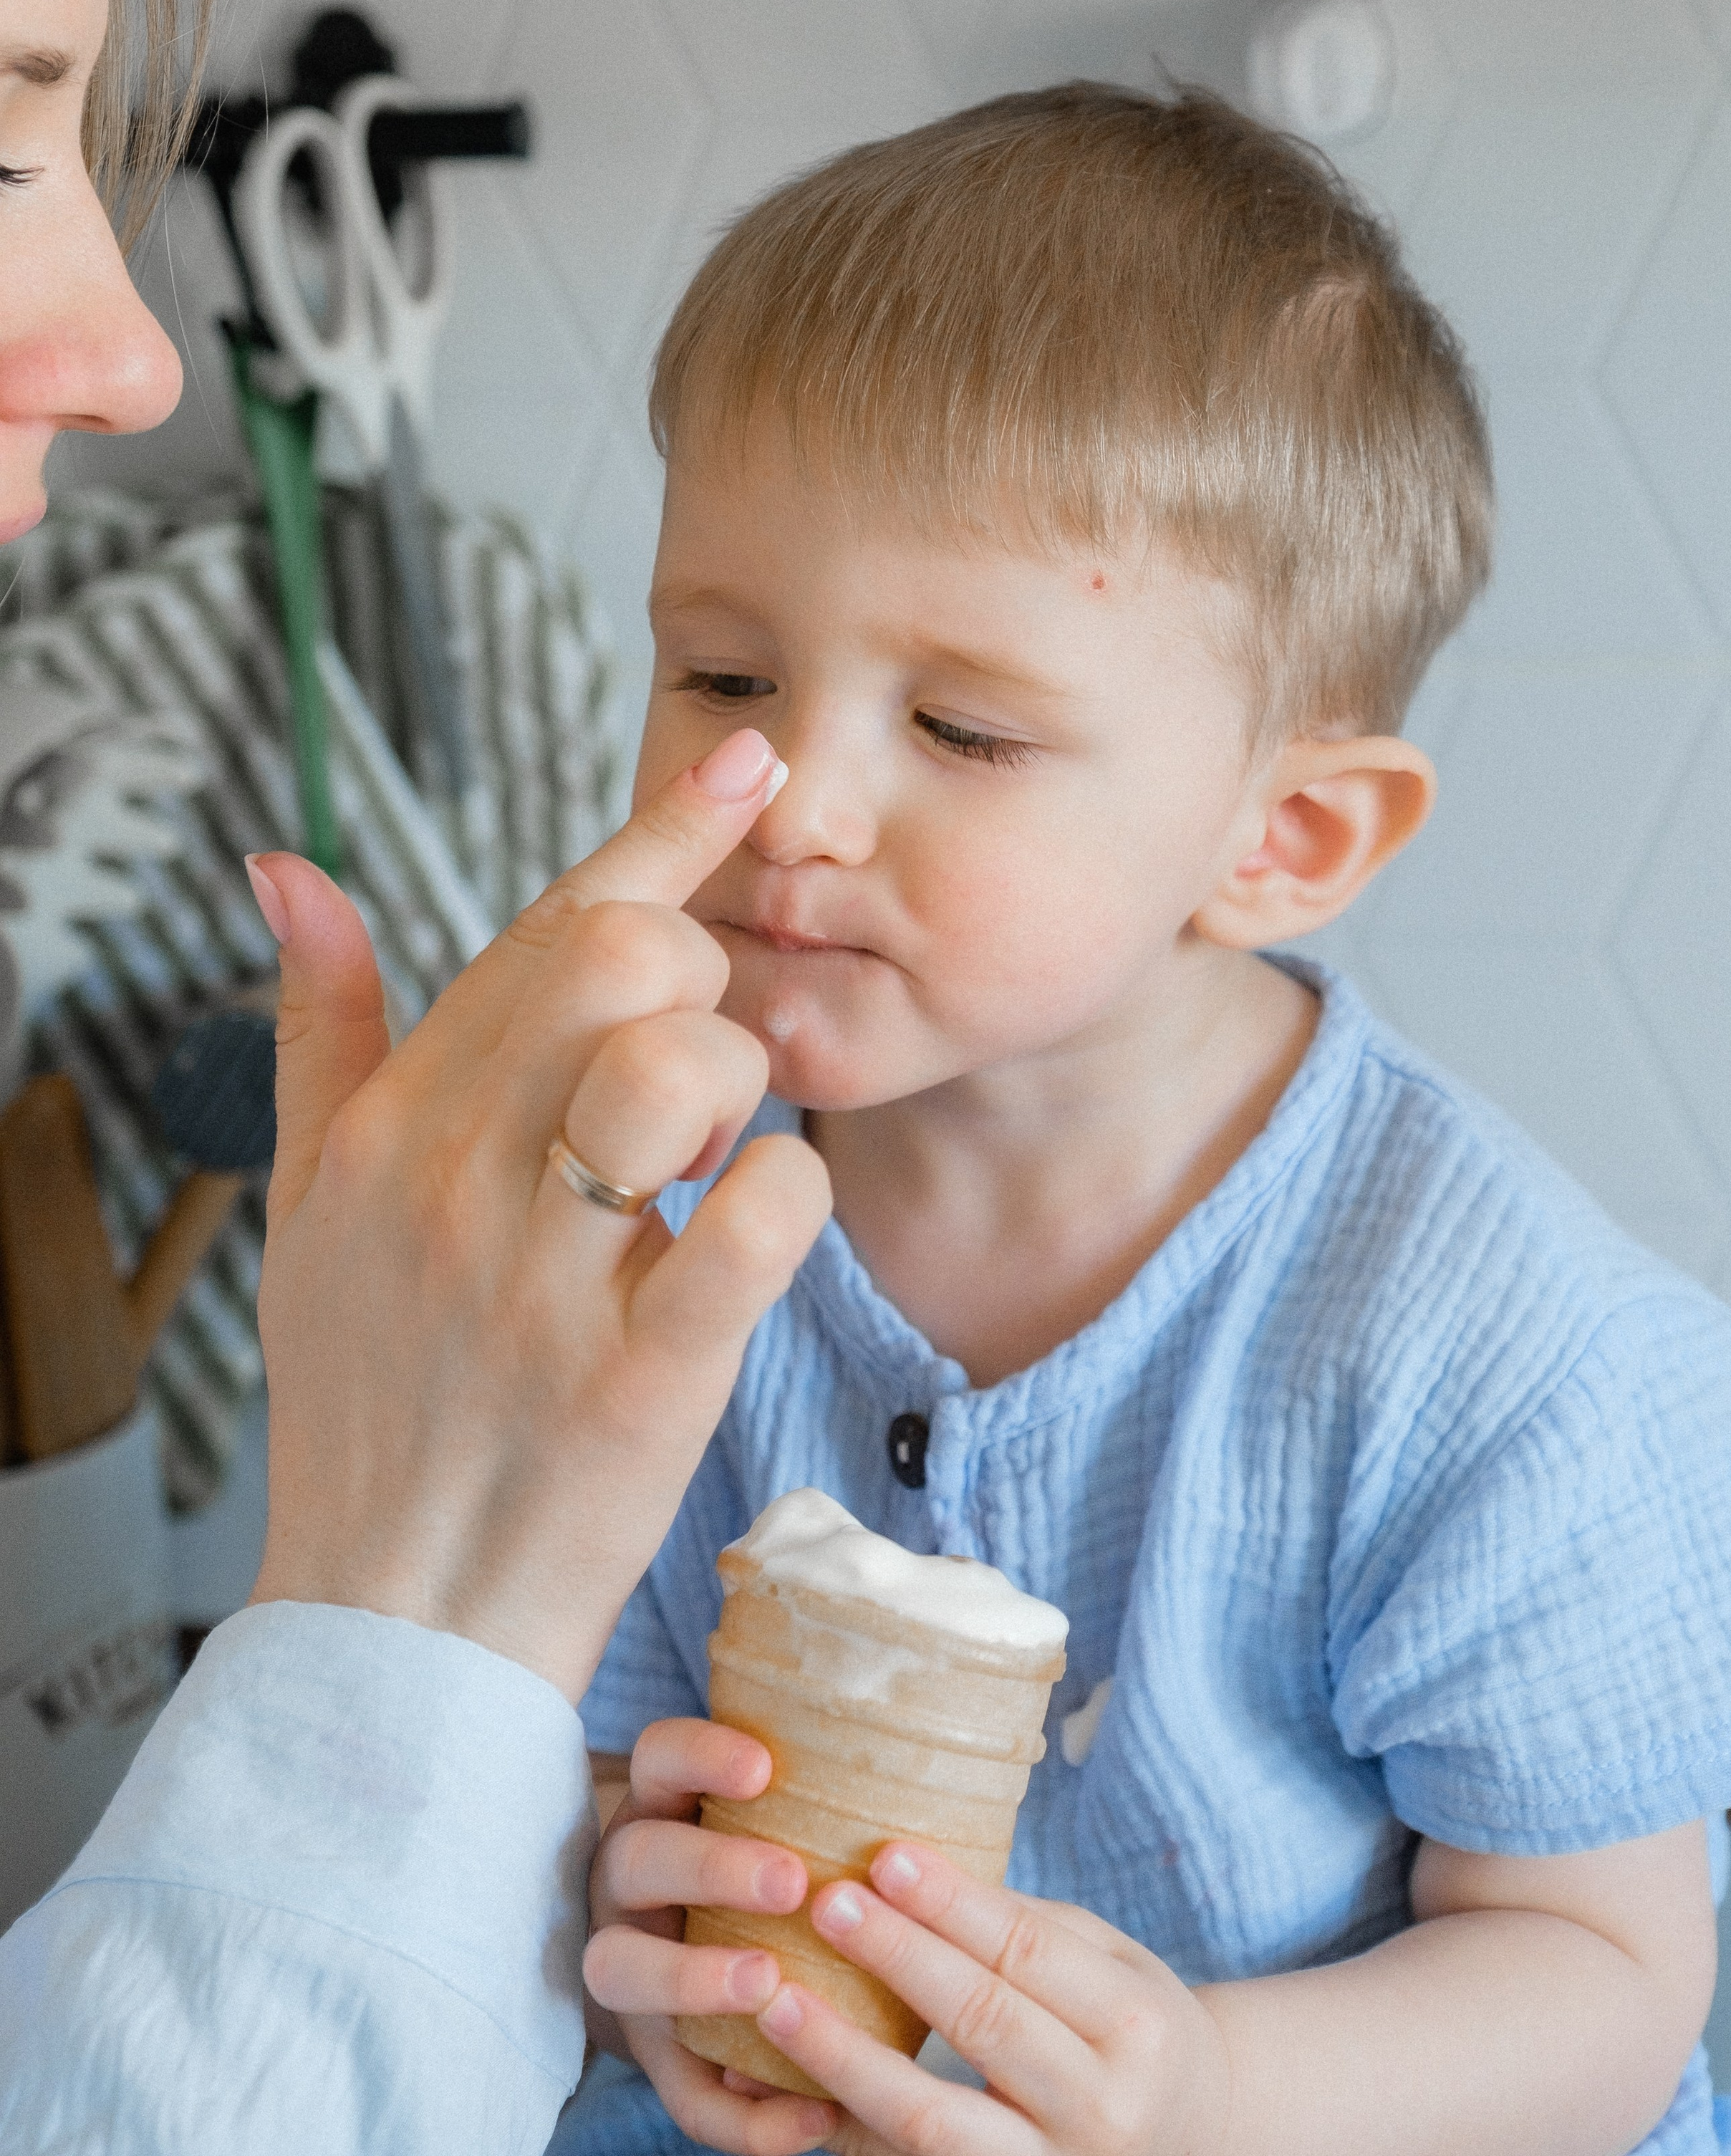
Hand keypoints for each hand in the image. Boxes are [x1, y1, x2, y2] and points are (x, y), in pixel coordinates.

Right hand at [248, 727, 832, 1698]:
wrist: (391, 1621)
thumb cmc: (369, 1394)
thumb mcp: (308, 1206)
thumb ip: (319, 1028)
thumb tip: (290, 871)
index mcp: (390, 1126)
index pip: (546, 926)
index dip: (665, 831)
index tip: (746, 763)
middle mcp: (456, 1184)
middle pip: (623, 960)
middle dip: (702, 974)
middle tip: (694, 1061)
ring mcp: (544, 1284)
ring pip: (690, 1066)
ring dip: (744, 1089)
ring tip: (706, 1163)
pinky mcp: (637, 1384)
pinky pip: (757, 1223)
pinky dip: (787, 1196)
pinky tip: (754, 1226)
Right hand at [583, 1715, 833, 2154]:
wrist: (680, 1962)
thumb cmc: (760, 1866)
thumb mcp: (766, 1818)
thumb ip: (821, 1804)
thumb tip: (934, 1781)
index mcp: (664, 1809)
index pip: (660, 1757)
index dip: (701, 1757)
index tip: (763, 1767)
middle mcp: (630, 1883)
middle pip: (639, 1860)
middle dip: (711, 1867)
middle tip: (790, 1882)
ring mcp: (629, 1969)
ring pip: (620, 1968)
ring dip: (692, 1977)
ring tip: (766, 1982)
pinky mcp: (655, 2060)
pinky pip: (682, 2095)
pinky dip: (745, 2116)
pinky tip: (813, 2117)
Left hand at [754, 1844, 1229, 2155]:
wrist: (1189, 2140)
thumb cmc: (1131, 2029)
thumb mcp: (1110, 1964)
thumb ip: (1024, 1927)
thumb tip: (907, 1869)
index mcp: (1134, 2027)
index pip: (1027, 1953)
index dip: (951, 1904)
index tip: (884, 1856)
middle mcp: (1098, 2107)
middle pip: (981, 2023)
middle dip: (897, 1958)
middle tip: (825, 1901)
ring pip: (933, 2120)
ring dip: (846, 2057)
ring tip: (778, 2002)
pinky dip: (848, 2129)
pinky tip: (789, 2088)